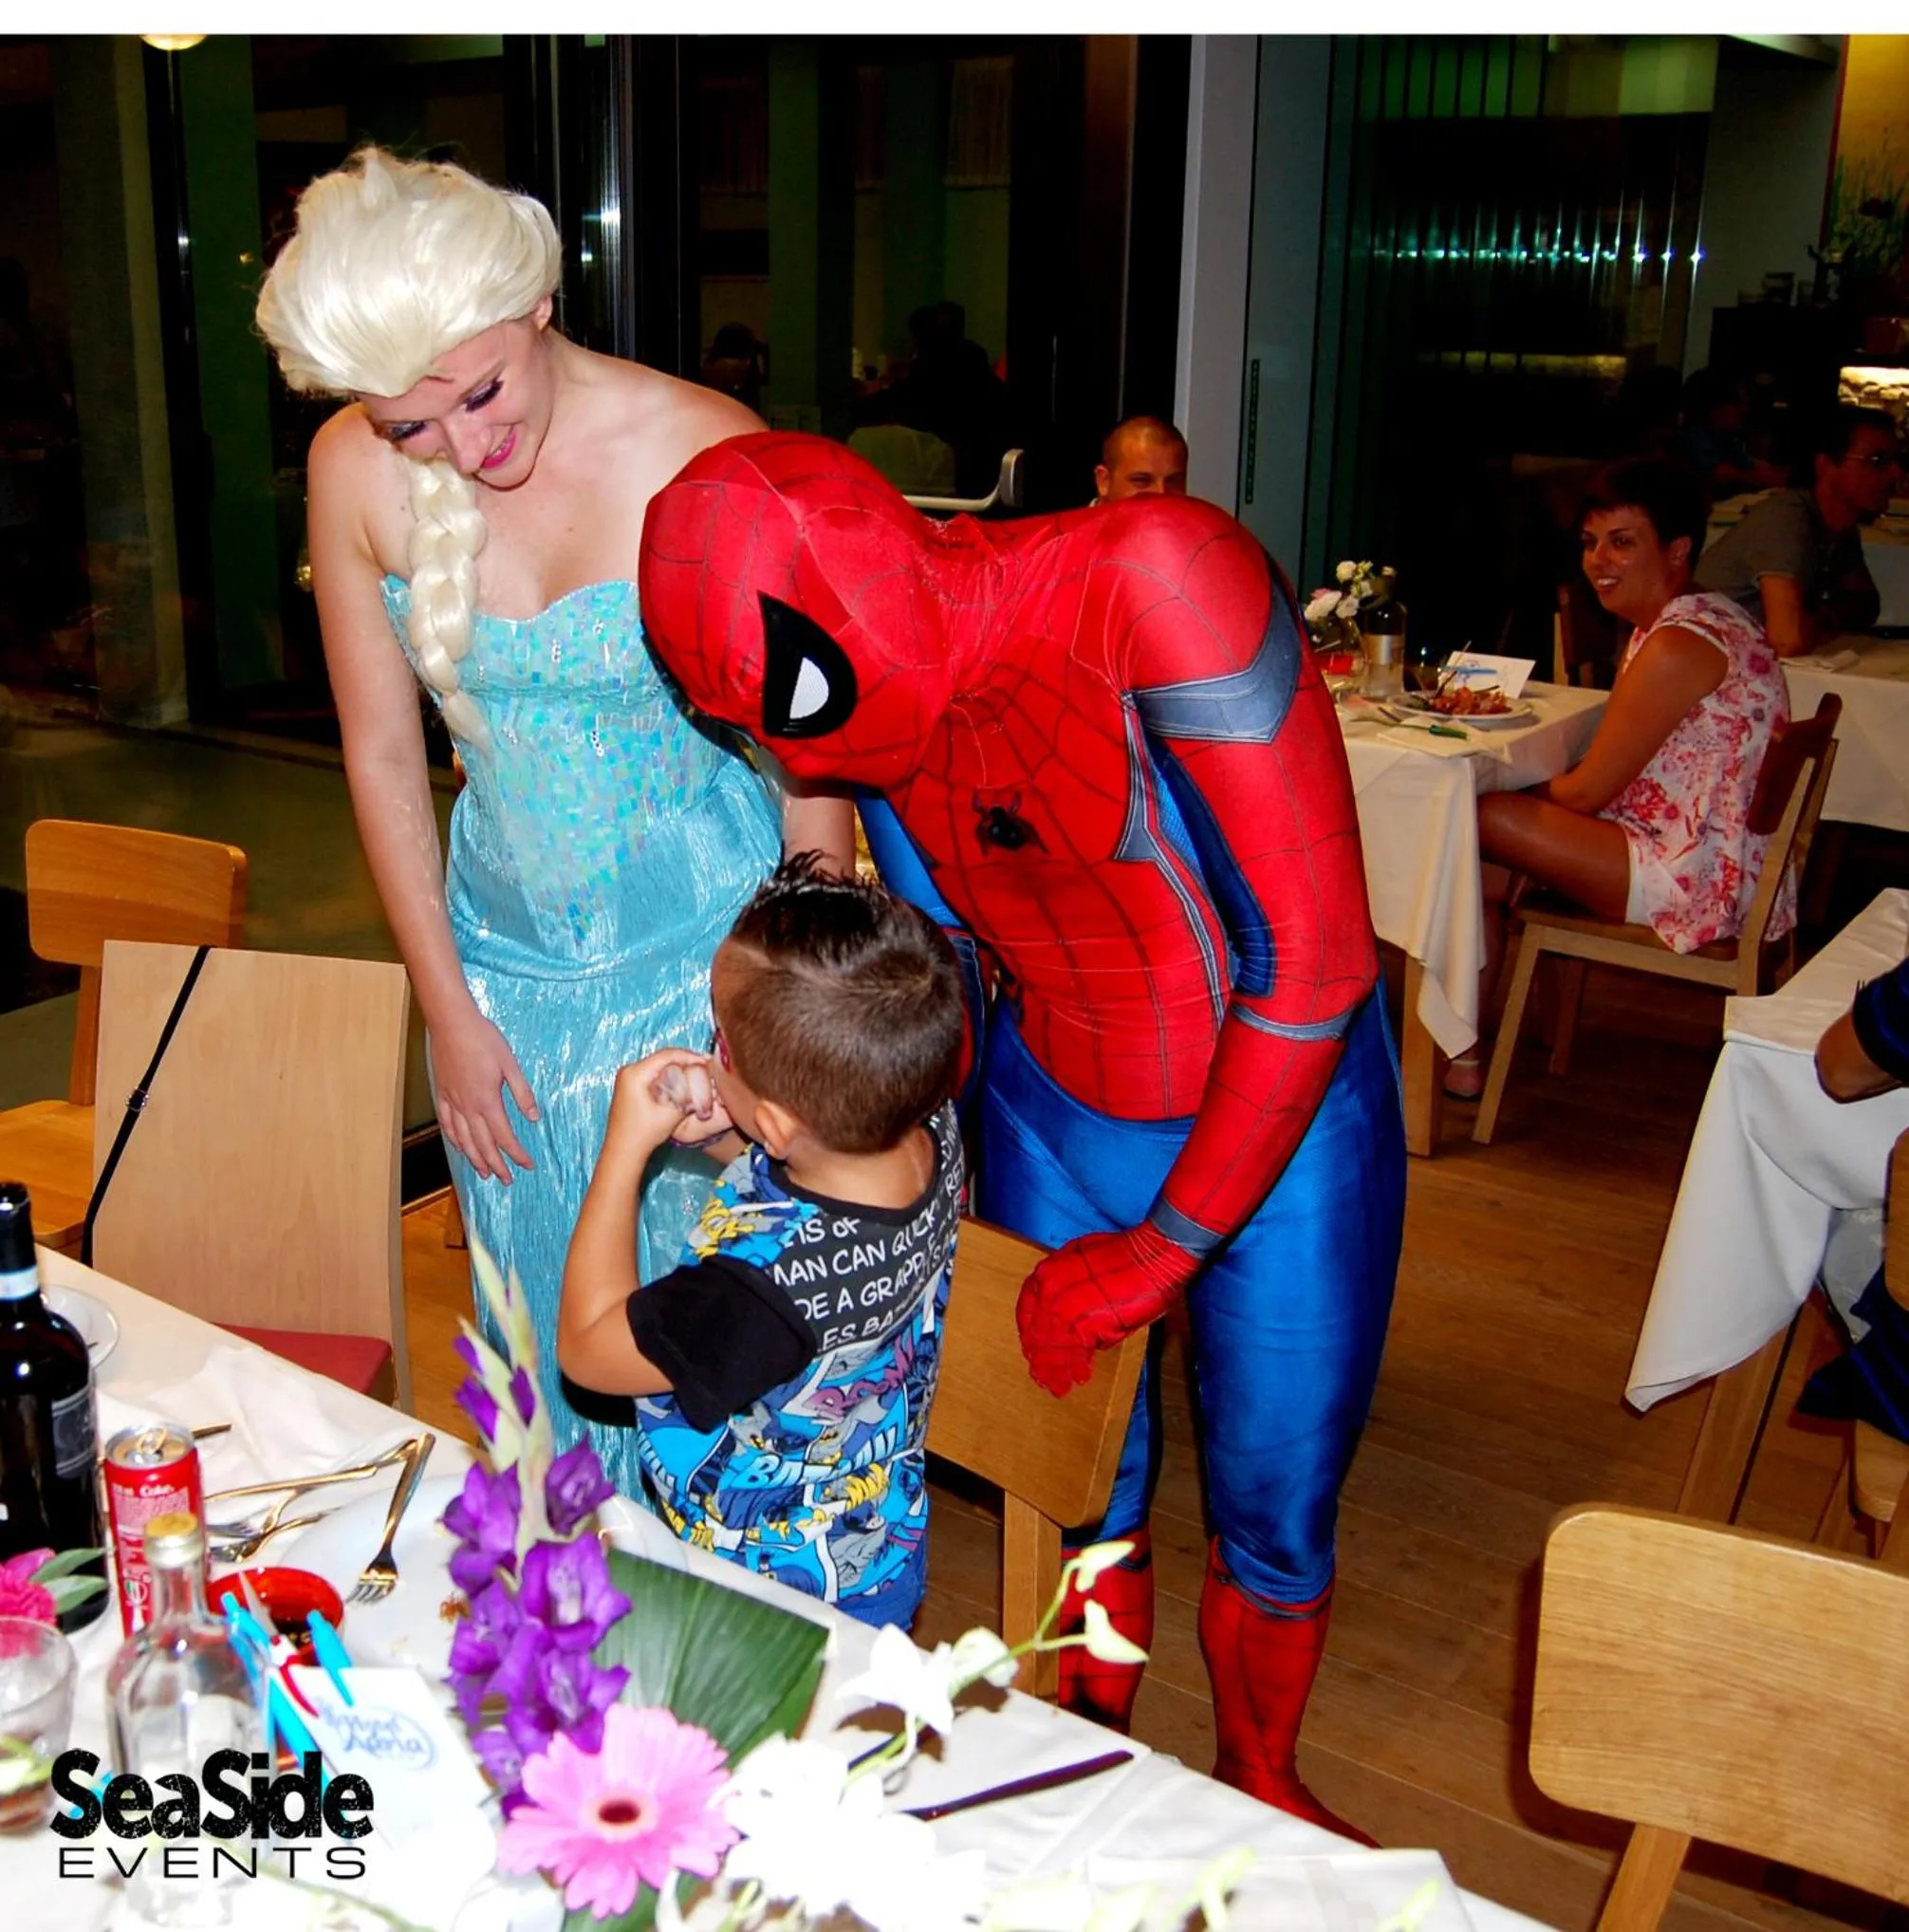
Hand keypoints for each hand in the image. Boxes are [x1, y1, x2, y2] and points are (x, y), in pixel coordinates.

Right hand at [430, 1004, 538, 1183]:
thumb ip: (522, 1093)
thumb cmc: (483, 1039)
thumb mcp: (510, 1064)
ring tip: (484, 1174)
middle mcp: (468, 1107)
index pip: (504, 1136)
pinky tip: (460, 1147)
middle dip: (497, 1165)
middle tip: (507, 1180)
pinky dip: (455, 1140)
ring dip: (475, 1158)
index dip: (516, 1154)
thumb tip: (534, 1117)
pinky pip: (447, 1124)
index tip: (528, 1165)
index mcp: (487, 1101)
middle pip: (483, 1145)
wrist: (451, 1023)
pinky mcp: (442, 1094)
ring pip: (463, 1140)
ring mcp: (452, 1102)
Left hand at [605, 1049, 726, 1158]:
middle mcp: (628, 1071)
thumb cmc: (642, 1135)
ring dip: (678, 1069)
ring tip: (697, 1073)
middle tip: (706, 1066)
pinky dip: (668, 1077)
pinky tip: (682, 1082)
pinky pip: (653, 1074)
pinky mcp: (630, 1086)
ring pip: (659, 1066)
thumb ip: (688, 1095)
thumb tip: (704, 1080)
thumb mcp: (671, 1114)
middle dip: (685, 1062)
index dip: (690, 1056)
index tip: (707, 1062)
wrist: (622, 1152)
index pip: (667, 1055)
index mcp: (634, 1073)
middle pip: (662, 1058)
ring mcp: (627, 1078)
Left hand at [1015, 1222, 1200, 1395]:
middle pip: (1038, 1336)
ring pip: (1054, 1349)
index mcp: (1047, 1273)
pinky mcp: (1087, 1326)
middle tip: (1042, 1376)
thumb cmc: (1123, 1254)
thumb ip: (1066, 1282)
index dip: (1029, 1333)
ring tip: (1059, 1386)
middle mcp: (1050, 1293)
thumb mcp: (1080, 1257)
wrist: (1150, 1256)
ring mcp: (1067, 1310)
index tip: (1032, 1347)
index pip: (1026, 1311)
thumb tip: (1067, 1307)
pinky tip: (1081, 1377)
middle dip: (1041, 1359)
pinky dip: (1077, 1368)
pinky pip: (1077, 1354)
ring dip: (1055, 1371)